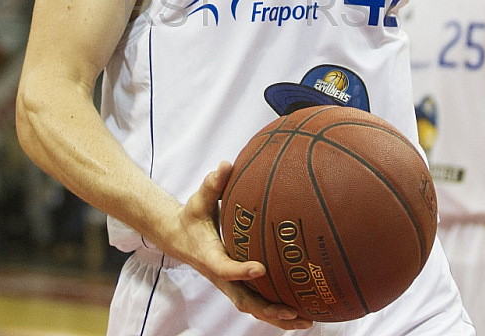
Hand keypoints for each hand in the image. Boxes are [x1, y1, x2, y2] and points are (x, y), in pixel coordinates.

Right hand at [170, 160, 312, 329]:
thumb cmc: (193, 215)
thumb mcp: (199, 198)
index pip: (225, 268)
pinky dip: (276, 310)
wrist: (179, 236)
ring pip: (253, 307)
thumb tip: (226, 164)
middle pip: (244, 300)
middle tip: (292, 311)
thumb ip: (213, 183)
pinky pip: (257, 302)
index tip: (260, 269)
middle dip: (268, 309)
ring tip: (305, 321)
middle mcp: (220, 275)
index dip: (241, 271)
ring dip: (277, 317)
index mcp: (210, 256)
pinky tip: (301, 311)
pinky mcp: (237, 285)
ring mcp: (229, 284)